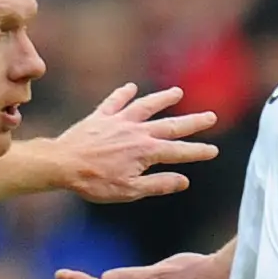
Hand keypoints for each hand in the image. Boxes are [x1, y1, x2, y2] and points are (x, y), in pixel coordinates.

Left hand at [48, 84, 217, 201]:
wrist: (63, 164)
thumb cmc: (95, 182)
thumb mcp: (130, 191)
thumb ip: (158, 184)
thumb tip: (184, 181)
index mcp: (146, 152)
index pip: (179, 151)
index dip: (198, 151)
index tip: (214, 150)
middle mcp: (136, 132)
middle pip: (171, 125)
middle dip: (193, 122)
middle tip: (210, 116)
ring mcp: (118, 121)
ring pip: (146, 106)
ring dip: (163, 99)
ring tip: (177, 92)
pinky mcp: (101, 117)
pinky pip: (115, 102)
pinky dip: (124, 93)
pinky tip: (131, 87)